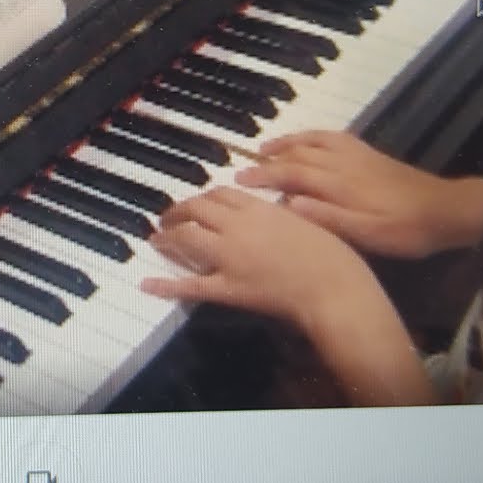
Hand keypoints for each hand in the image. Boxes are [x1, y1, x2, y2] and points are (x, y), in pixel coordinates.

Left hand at [140, 188, 435, 405]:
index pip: (220, 194)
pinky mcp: (229, 288)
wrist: (335, 287)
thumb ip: (283, 214)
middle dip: (178, 211)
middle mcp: (238, 226)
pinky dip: (167, 285)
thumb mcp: (308, 220)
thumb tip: (275, 207)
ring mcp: (230, 257)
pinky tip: (148, 284)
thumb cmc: (332, 255)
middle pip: (197, 209)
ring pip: (188, 238)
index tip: (198, 202)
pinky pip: (191, 284)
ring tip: (158, 238)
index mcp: (260, 208)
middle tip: (169, 218)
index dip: (203, 197)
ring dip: (168, 236)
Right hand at [235, 131, 482, 259]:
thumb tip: (288, 203)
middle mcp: (341, 163)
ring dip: (286, 142)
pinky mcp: (368, 154)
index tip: (238, 181)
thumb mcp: (364, 233)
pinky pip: (332, 136)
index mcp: (336, 184)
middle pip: (297, 154)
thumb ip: (325, 217)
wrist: (444, 210)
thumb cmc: (403, 230)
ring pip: (312, 141)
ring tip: (265, 147)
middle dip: (267, 159)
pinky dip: (312, 135)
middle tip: (244, 166)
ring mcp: (356, 155)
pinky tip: (307, 140)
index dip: (262, 176)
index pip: (290, 174)